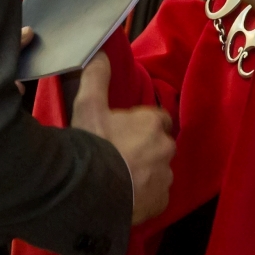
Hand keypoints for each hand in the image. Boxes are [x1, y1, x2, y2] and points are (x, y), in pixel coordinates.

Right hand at [72, 53, 174, 225]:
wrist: (92, 192)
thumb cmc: (93, 146)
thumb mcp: (89, 107)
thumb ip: (96, 77)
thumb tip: (100, 53)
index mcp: (152, 123)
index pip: (157, 119)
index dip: (141, 125)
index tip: (124, 132)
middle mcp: (165, 148)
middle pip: (158, 146)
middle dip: (144, 150)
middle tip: (118, 156)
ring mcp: (165, 177)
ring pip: (158, 171)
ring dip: (144, 173)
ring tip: (119, 179)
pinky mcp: (161, 201)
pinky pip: (155, 196)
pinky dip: (144, 196)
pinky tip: (125, 196)